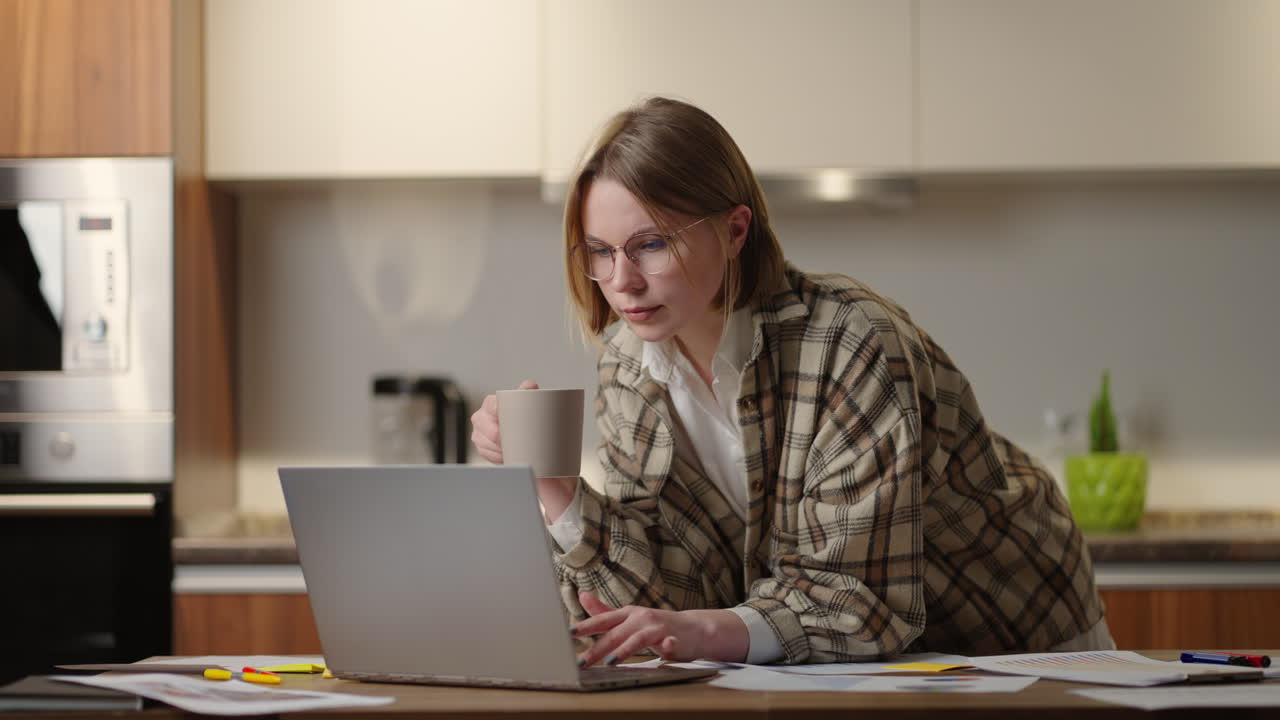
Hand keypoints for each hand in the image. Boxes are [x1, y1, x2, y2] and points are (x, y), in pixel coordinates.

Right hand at [470, 379, 537, 463]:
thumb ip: (527, 391)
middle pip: (492, 432)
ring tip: (517, 449)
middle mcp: (480, 418)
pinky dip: (500, 457)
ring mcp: (477, 434)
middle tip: (521, 441)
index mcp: (489, 403)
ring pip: (490, 445)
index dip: (503, 416)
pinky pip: (489, 455)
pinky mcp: (480, 448)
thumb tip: (530, 386)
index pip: (494, 408)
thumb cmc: (517, 414)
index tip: (514, 423)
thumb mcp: (523, 401)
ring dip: (504, 449)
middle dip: (506, 438)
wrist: (513, 428)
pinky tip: (509, 454)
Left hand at [570, 592, 748, 665]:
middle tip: (582, 661)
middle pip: (616, 634)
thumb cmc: (656, 625)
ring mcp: (658, 628)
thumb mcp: (628, 618)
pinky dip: (668, 645)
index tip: (569, 634)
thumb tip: (582, 595)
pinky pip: (671, 642)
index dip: (586, 626)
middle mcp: (641, 618)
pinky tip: (666, 649)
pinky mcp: (674, 639)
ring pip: (639, 639)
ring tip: (611, 661)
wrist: (692, 629)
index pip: (603, 620)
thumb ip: (604, 611)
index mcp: (628, 614)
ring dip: (625, 650)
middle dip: (598, 648)